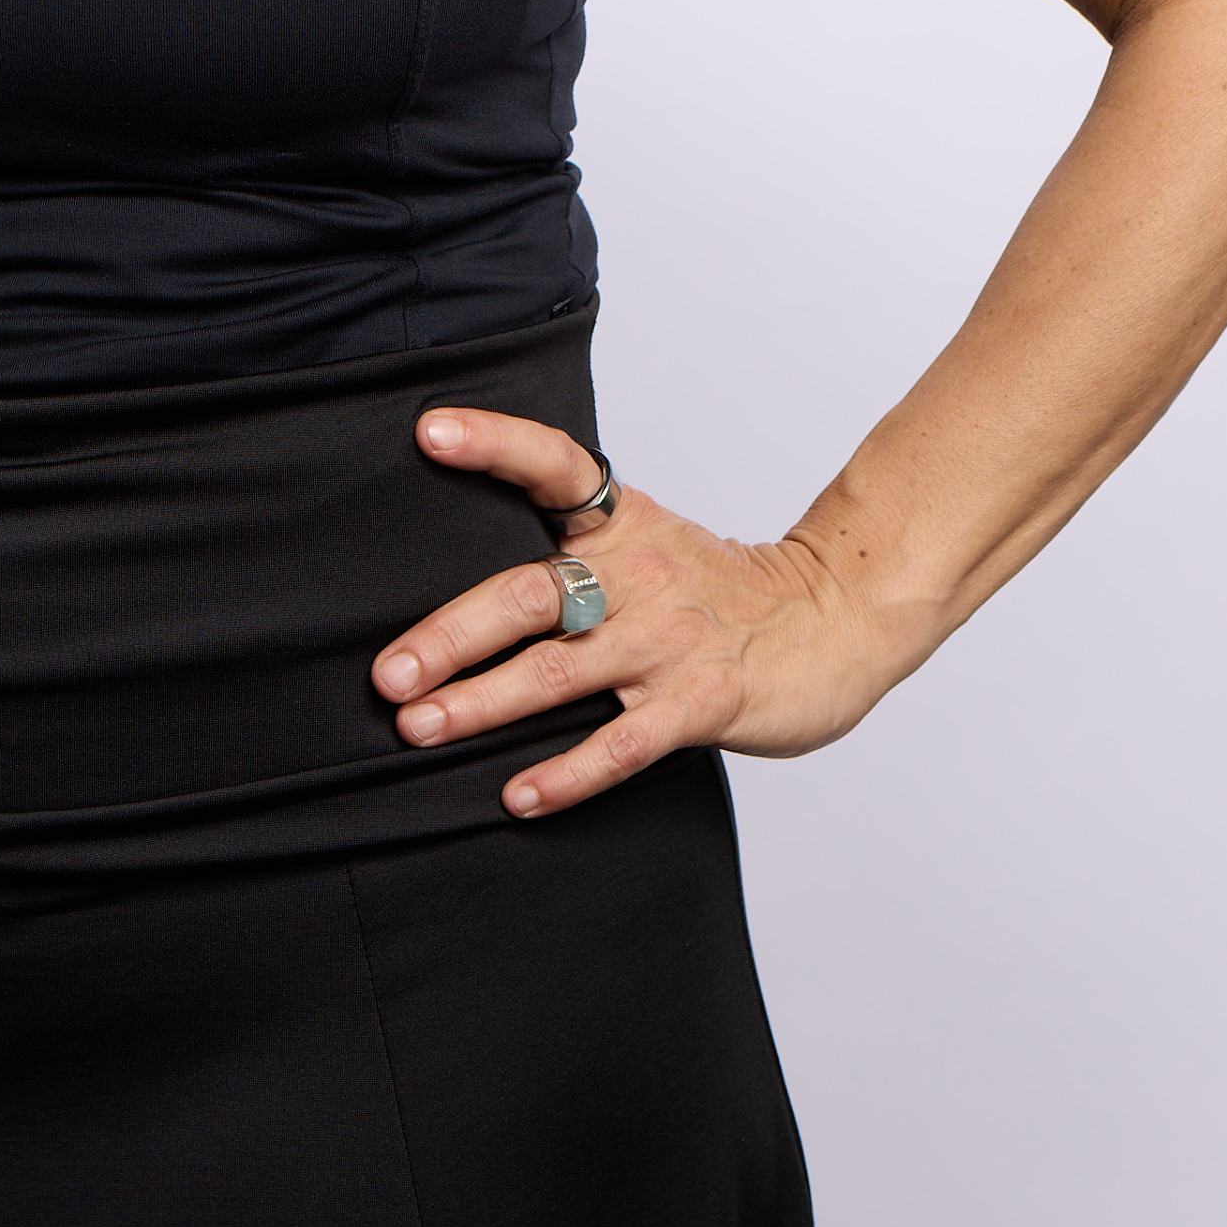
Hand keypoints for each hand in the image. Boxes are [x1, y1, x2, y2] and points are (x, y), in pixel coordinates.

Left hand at [372, 405, 903, 818]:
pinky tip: (518, 795)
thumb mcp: (651, 543)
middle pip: (529, 593)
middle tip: (388, 673)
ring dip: (482, 704)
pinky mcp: (701, 702)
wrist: (838, 618)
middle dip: (450, 635)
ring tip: (419, 728)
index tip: (431, 431)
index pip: (555, 464)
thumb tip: (461, 588)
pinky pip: (622, 743)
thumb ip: (574, 554)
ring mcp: (669, 640)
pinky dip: (566, 773)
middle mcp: (640, 574)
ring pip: (559, 672)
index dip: (494, 443)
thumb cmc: (721, 589)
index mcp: (624, 524)